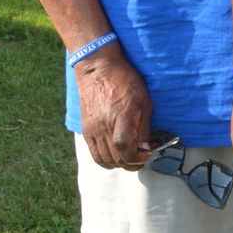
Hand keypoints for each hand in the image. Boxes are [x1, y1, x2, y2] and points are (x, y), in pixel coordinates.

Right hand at [75, 47, 153, 170]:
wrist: (97, 69)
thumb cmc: (124, 80)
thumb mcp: (144, 100)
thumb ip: (144, 126)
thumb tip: (146, 148)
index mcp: (121, 116)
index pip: (125, 148)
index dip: (138, 157)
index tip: (147, 154)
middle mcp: (103, 126)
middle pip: (116, 158)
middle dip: (132, 163)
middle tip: (142, 157)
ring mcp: (92, 130)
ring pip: (104, 160)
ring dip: (119, 163)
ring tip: (130, 157)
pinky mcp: (86, 131)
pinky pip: (94, 154)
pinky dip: (106, 160)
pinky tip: (116, 154)